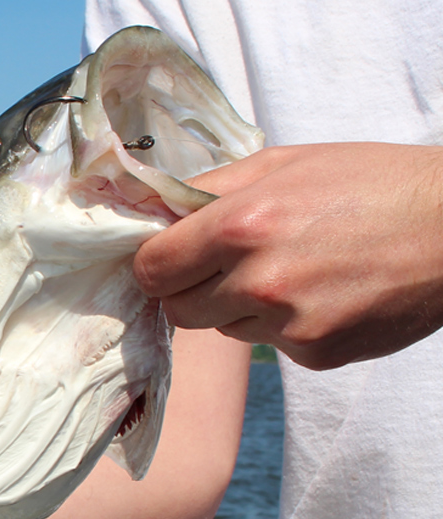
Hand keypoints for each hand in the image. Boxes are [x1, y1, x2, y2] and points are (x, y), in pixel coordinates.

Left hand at [134, 142, 442, 368]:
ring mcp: (289, 325)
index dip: (154, 262)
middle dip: (189, 288)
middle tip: (224, 265)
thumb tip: (153, 212)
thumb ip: (210, 190)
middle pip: (177, 309)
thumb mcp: (283, 162)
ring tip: (290, 271)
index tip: (168, 256)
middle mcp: (259, 282)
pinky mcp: (317, 354)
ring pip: (222, 329)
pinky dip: (283, 326)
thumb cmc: (370, 183)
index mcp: (241, 225)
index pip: (151, 268)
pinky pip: (270, 346)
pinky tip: (322, 294)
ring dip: (237, 307)